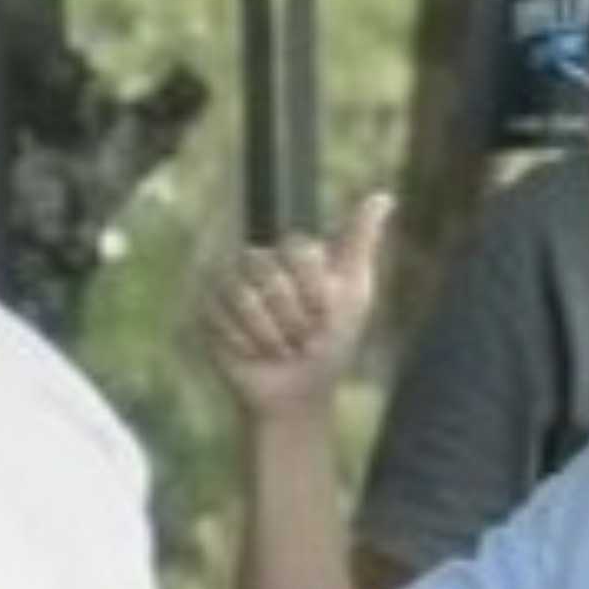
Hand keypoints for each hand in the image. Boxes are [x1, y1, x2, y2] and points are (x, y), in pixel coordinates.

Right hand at [196, 195, 391, 417]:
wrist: (297, 392)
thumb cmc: (331, 344)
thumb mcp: (354, 293)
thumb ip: (360, 244)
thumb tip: (383, 196)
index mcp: (290, 254)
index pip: (298, 248)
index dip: (314, 287)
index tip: (326, 315)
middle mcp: (256, 262)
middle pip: (269, 272)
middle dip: (293, 316)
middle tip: (302, 337)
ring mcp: (227, 285)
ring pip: (245, 295)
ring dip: (271, 333)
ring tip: (280, 348)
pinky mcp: (205, 310)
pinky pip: (221, 317)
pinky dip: (246, 343)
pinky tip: (255, 354)